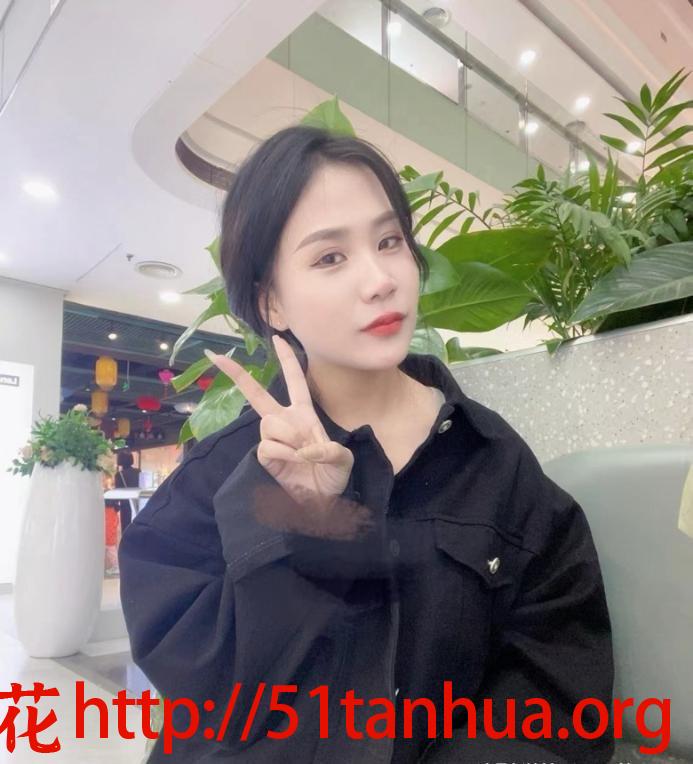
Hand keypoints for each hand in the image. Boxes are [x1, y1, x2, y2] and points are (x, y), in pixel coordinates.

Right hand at [205, 335, 354, 511]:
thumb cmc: (332, 476)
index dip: (286, 359)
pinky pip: (269, 446)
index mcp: (304, 413)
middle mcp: (284, 421)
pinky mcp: (264, 456)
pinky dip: (286, 454)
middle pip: (257, 394)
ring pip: (270, 423)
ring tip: (305, 453)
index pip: (295, 381)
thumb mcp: (342, 458)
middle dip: (238, 375)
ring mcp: (272, 438)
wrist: (322, 502)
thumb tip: (305, 448)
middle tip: (218, 357)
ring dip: (291, 437)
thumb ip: (330, 449)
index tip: (277, 338)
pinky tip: (296, 462)